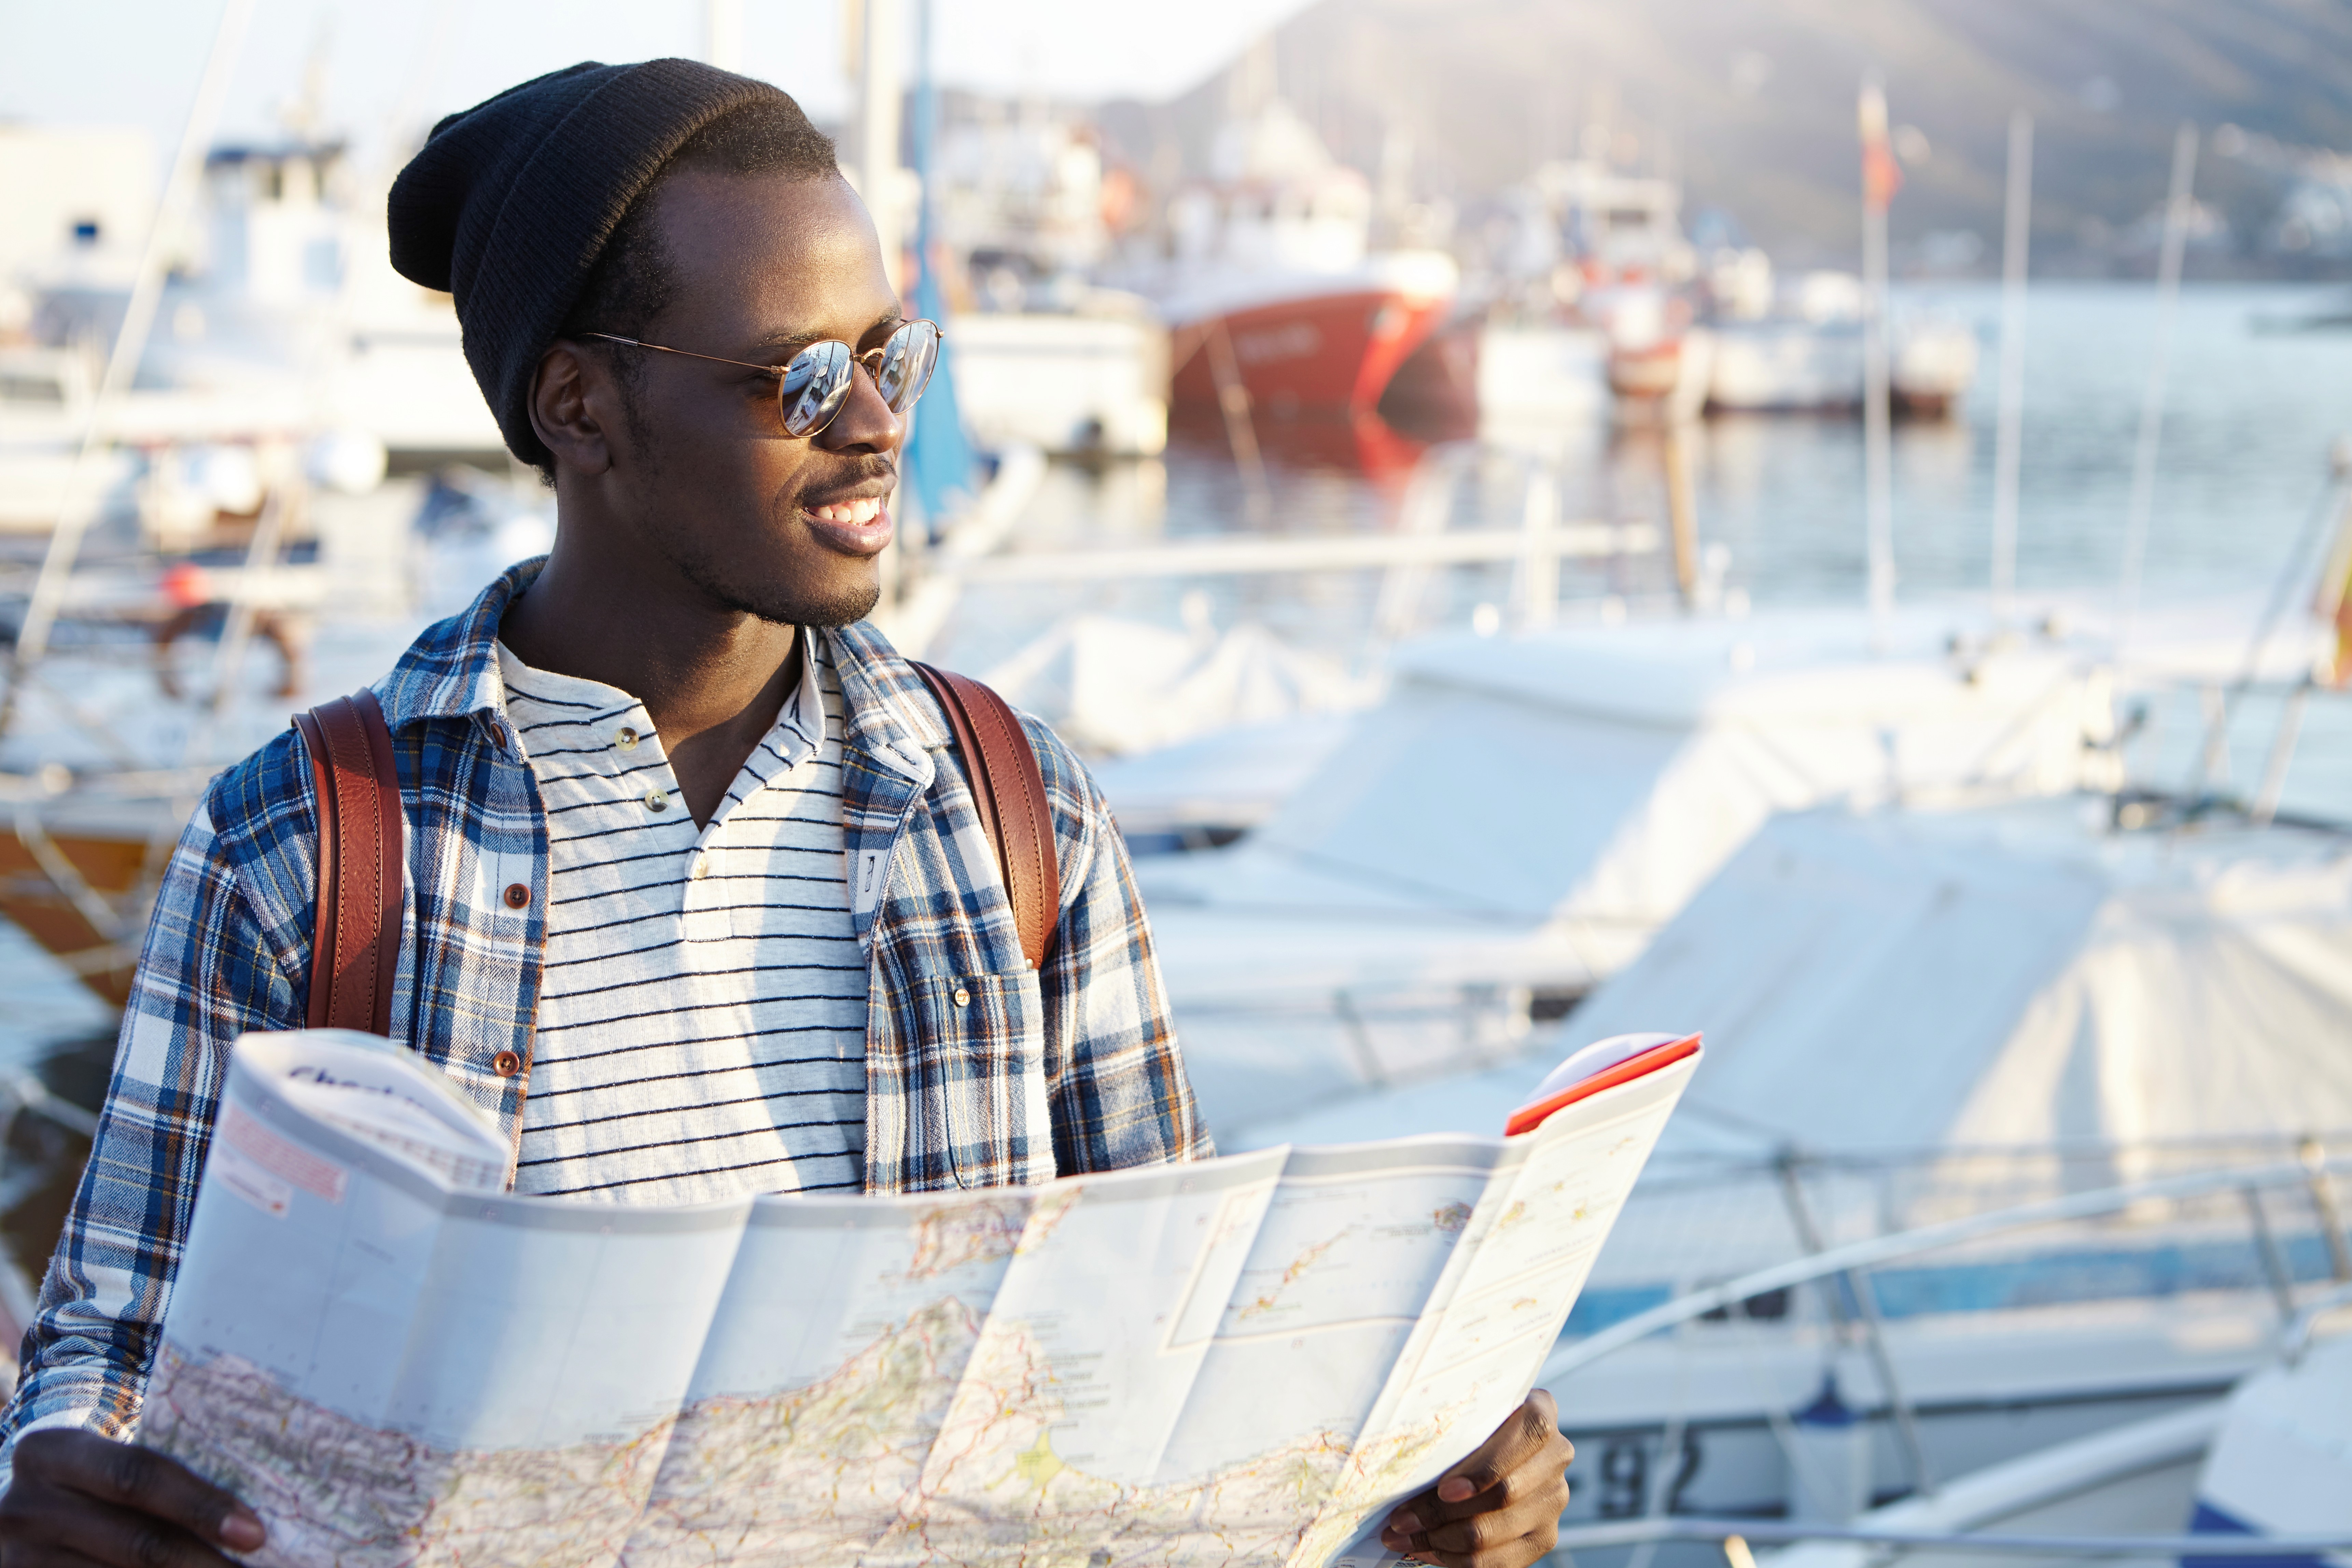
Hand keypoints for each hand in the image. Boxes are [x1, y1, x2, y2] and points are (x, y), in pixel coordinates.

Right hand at [0, 1429, 264, 1564]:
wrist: (26, 1513)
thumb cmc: (90, 1483)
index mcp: (52, 1452)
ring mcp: (20, 1559)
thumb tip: (249, 1517)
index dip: (200, 1506)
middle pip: (137, 1540)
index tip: (255, 1534)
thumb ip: (163, 1480)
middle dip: (204, 1561)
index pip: (138, 1475)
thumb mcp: (107, 1462)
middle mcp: (27, 1507)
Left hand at [1378, 1389, 1573, 1567]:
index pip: (1526, 1437)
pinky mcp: (1544, 1537)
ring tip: (1404, 1536)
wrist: (1500, 1452)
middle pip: (1503, 1494)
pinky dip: (1456, 1558)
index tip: (1445, 1489)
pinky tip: (1428, 1548)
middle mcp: (1555, 1457)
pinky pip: (1497, 1560)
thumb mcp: (1468, 1415)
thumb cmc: (1473, 1429)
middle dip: (1441, 1512)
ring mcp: (1553, 1500)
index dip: (1486, 1467)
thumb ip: (1453, 1428)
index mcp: (1540, 1415)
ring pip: (1493, 1533)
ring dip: (1440, 1539)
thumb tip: (1404, 1466)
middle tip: (1400, 1519)